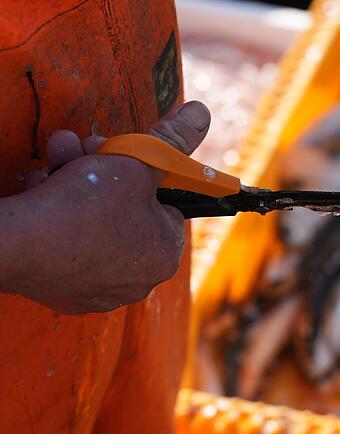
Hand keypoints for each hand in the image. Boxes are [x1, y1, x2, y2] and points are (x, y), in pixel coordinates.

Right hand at [0, 101, 210, 313]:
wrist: (16, 245)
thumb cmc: (85, 206)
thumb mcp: (136, 162)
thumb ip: (170, 140)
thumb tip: (200, 113)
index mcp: (165, 254)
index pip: (163, 204)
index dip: (140, 173)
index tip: (119, 156)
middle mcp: (138, 281)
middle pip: (126, 210)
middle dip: (102, 171)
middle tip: (84, 149)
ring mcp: (99, 291)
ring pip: (91, 223)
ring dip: (73, 183)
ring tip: (54, 164)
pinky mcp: (63, 292)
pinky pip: (65, 244)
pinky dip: (53, 216)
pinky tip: (37, 195)